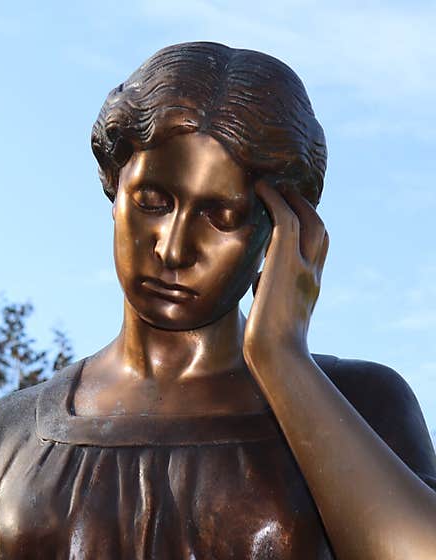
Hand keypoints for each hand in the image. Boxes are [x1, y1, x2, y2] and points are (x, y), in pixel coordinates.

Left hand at [243, 181, 328, 371]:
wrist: (276, 356)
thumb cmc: (268, 346)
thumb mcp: (270, 311)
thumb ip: (268, 291)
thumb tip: (256, 278)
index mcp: (309, 288)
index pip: (315, 251)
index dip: (307, 230)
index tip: (291, 216)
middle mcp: (312, 275)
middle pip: (319, 231)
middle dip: (306, 208)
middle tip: (287, 192)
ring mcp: (304, 268)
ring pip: (309, 222)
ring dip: (292, 200)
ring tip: (274, 185)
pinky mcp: (288, 265)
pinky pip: (285, 221)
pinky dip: (275, 202)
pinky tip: (261, 189)